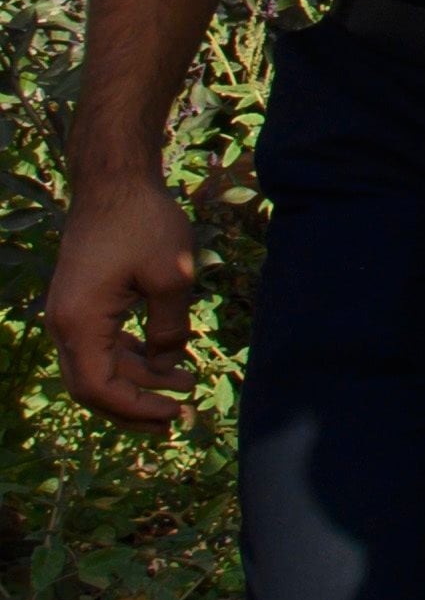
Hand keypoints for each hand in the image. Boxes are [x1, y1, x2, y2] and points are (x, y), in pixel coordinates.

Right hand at [47, 174, 200, 427]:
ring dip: (137, 381)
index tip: (174, 415)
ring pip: (98, 366)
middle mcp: (64, 324)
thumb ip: (169, 328)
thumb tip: (168, 367)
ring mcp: (70, 314)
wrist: (115, 182)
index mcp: (79, 323)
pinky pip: (101, 345)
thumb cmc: (143, 223)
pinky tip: (164, 361)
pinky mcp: (82, 303)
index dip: (135, 410)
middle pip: (93, 385)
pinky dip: (130, 358)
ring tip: (185, 386)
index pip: (98, 388)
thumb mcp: (172, 277)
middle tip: (179, 417)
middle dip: (135, 406)